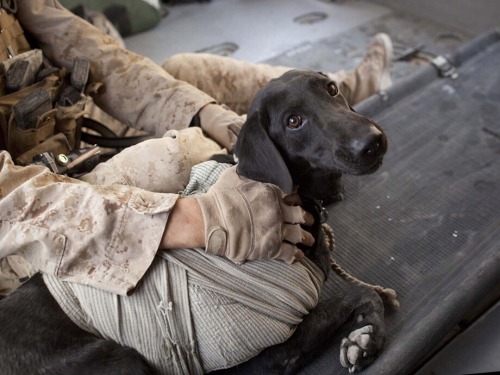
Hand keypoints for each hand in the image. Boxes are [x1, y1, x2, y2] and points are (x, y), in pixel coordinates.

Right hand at [193, 166, 313, 263]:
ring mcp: (277, 230)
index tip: (299, 202)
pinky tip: (298, 256)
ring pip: (299, 234)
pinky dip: (295, 254)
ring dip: (306, 238)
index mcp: (272, 193)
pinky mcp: (272, 248)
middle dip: (307, 219)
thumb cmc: (221, 197)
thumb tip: (245, 161)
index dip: (297, 199)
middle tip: (311, 221)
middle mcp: (279, 211)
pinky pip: (290, 252)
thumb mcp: (233, 175)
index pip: (292, 195)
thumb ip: (245, 170)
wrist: (214, 220)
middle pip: (300, 215)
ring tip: (310, 241)